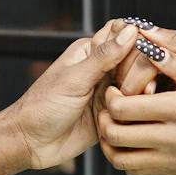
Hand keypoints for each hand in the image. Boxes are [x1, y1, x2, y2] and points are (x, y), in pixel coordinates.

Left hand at [0, 20, 137, 174]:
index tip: (145, 54)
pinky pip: (133, 107)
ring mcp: (108, 91)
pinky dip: (137, 110)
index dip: (137, 40)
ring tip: (135, 101)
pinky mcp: (112, 113)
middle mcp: (101, 69)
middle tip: (134, 86)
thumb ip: (104, 56)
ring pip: (138, 83)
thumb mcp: (74, 79)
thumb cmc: (41, 107)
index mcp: (90, 51)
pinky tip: (134, 115)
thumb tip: (130, 31)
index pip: (123, 33)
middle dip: (141, 71)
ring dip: (140, 91)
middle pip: (136, 58)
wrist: (31, 143)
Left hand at [96, 28, 175, 174]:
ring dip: (110, 141)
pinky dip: (125, 156)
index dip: (110, 95)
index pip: (125, 108)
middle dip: (104, 116)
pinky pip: (136, 171)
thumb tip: (146, 30)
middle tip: (108, 102)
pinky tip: (131, 137)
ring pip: (121, 159)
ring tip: (114, 121)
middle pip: (116, 135)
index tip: (114, 84)